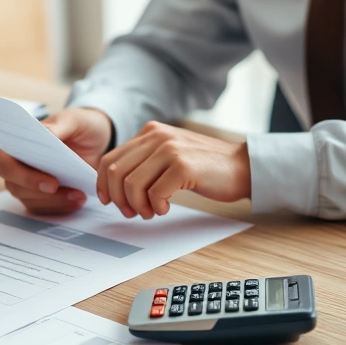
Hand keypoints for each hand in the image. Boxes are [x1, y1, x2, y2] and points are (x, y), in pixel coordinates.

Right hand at [0, 108, 111, 213]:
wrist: (95, 141)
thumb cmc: (79, 126)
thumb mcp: (74, 120)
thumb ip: (58, 126)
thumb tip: (45, 132)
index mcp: (15, 139)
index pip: (1, 156)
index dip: (18, 170)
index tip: (45, 177)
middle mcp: (14, 162)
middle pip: (13, 183)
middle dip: (35, 188)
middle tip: (57, 187)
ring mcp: (24, 182)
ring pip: (28, 198)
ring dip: (52, 200)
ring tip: (78, 195)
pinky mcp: (37, 196)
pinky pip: (42, 208)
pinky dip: (59, 207)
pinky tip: (77, 201)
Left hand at [97, 121, 250, 218]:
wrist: (242, 166)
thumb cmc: (205, 167)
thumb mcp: (169, 155)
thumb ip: (145, 161)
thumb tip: (115, 184)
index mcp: (150, 132)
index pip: (109, 158)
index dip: (103, 184)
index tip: (109, 201)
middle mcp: (157, 136)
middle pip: (116, 172)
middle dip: (119, 199)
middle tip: (132, 212)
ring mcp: (170, 150)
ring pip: (132, 184)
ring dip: (138, 206)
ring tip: (151, 212)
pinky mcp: (183, 166)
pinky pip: (154, 193)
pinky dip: (156, 207)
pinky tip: (166, 208)